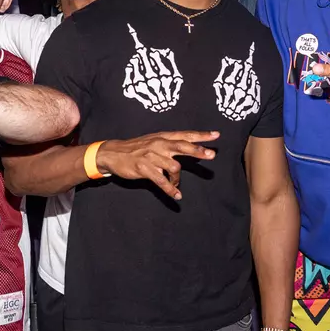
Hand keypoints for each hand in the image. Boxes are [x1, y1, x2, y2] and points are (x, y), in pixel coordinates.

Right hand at [94, 131, 219, 200]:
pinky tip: (176, 195)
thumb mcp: (154, 141)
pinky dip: (171, 189)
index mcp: (163, 137)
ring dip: (177, 180)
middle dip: (198, 151)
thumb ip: (172, 144)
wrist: (113, 153)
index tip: (216, 135)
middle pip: (182, 146)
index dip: (201, 135)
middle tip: (211, 155)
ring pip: (174, 168)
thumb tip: (194, 148)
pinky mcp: (144, 168)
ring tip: (175, 185)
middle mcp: (159, 144)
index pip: (185, 135)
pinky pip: (161, 181)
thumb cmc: (137, 148)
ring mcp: (151, 156)